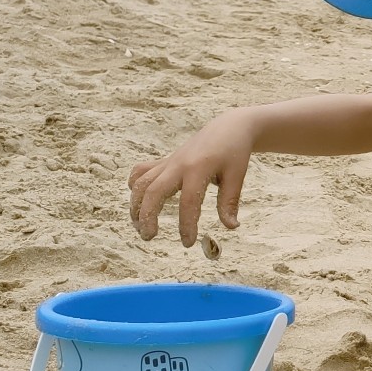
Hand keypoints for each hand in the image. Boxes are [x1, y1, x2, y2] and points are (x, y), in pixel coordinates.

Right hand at [128, 111, 256, 245]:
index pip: (188, 201)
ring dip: (136, 205)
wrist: (227, 128)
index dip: (186, 224)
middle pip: (154, 191)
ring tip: (139, 226)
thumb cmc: (234, 153)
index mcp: (199, 168)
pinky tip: (138, 202)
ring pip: (141, 182)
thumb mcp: (236, 176)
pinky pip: (141, 171)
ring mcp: (168, 161)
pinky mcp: (164, 161)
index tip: (187, 243)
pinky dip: (134, 186)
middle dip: (147, 216)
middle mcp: (178, 164)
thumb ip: (229, 202)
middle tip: (149, 237)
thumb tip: (231, 227)